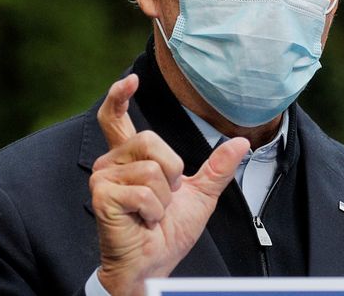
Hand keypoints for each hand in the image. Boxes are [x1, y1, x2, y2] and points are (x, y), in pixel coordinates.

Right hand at [89, 74, 248, 295]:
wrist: (154, 264)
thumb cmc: (168, 232)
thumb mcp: (200, 195)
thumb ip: (217, 168)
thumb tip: (241, 143)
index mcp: (130, 157)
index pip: (115, 118)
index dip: (119, 97)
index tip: (130, 80)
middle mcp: (110, 162)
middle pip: (150, 140)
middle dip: (172, 171)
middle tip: (164, 199)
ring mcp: (103, 178)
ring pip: (152, 168)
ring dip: (164, 198)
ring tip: (152, 213)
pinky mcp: (102, 196)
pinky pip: (145, 191)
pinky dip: (154, 211)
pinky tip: (144, 221)